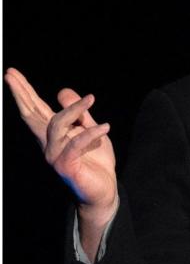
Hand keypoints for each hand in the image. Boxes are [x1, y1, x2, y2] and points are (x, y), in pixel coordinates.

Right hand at [5, 68, 118, 219]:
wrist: (103, 189)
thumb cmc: (95, 161)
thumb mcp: (88, 130)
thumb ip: (78, 113)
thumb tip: (62, 91)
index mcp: (53, 134)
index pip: (35, 109)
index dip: (24, 92)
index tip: (11, 73)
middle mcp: (49, 143)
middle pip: (31, 114)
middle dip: (21, 93)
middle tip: (10, 74)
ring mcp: (54, 155)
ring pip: (56, 125)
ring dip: (74, 109)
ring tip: (92, 98)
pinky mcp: (66, 166)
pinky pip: (75, 144)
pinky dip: (90, 133)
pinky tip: (104, 126)